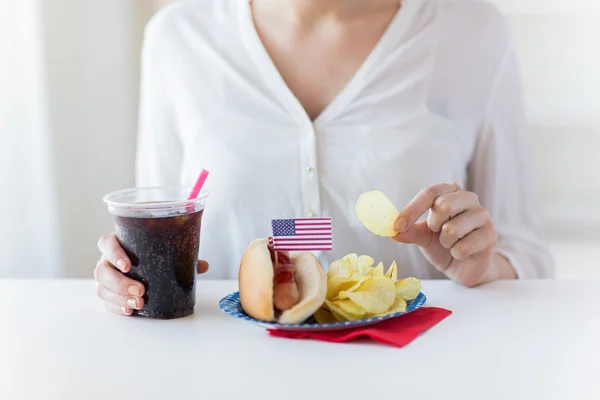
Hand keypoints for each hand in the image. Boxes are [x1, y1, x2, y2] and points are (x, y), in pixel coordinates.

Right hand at [94, 233, 209, 315]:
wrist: (147, 264)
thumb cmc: (153, 254)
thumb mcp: (166, 253)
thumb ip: (183, 257)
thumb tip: (204, 266)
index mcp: (119, 244)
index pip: (106, 243)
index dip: (113, 253)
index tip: (127, 265)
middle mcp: (107, 260)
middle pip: (101, 270)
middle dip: (119, 282)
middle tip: (140, 290)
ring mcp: (106, 278)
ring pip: (101, 288)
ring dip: (118, 297)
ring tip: (139, 303)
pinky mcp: (108, 293)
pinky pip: (106, 302)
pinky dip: (117, 307)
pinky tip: (130, 310)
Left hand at [391, 183, 514, 286]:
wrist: (464, 266)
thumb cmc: (442, 245)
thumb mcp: (422, 236)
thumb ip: (408, 231)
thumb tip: (392, 231)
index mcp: (450, 191)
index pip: (430, 193)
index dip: (411, 210)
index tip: (397, 226)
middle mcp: (469, 198)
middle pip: (443, 204)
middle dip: (433, 225)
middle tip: (436, 233)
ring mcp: (483, 215)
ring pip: (452, 228)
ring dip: (445, 243)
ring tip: (451, 244)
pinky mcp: (491, 234)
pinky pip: (463, 246)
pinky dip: (456, 254)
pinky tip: (462, 253)